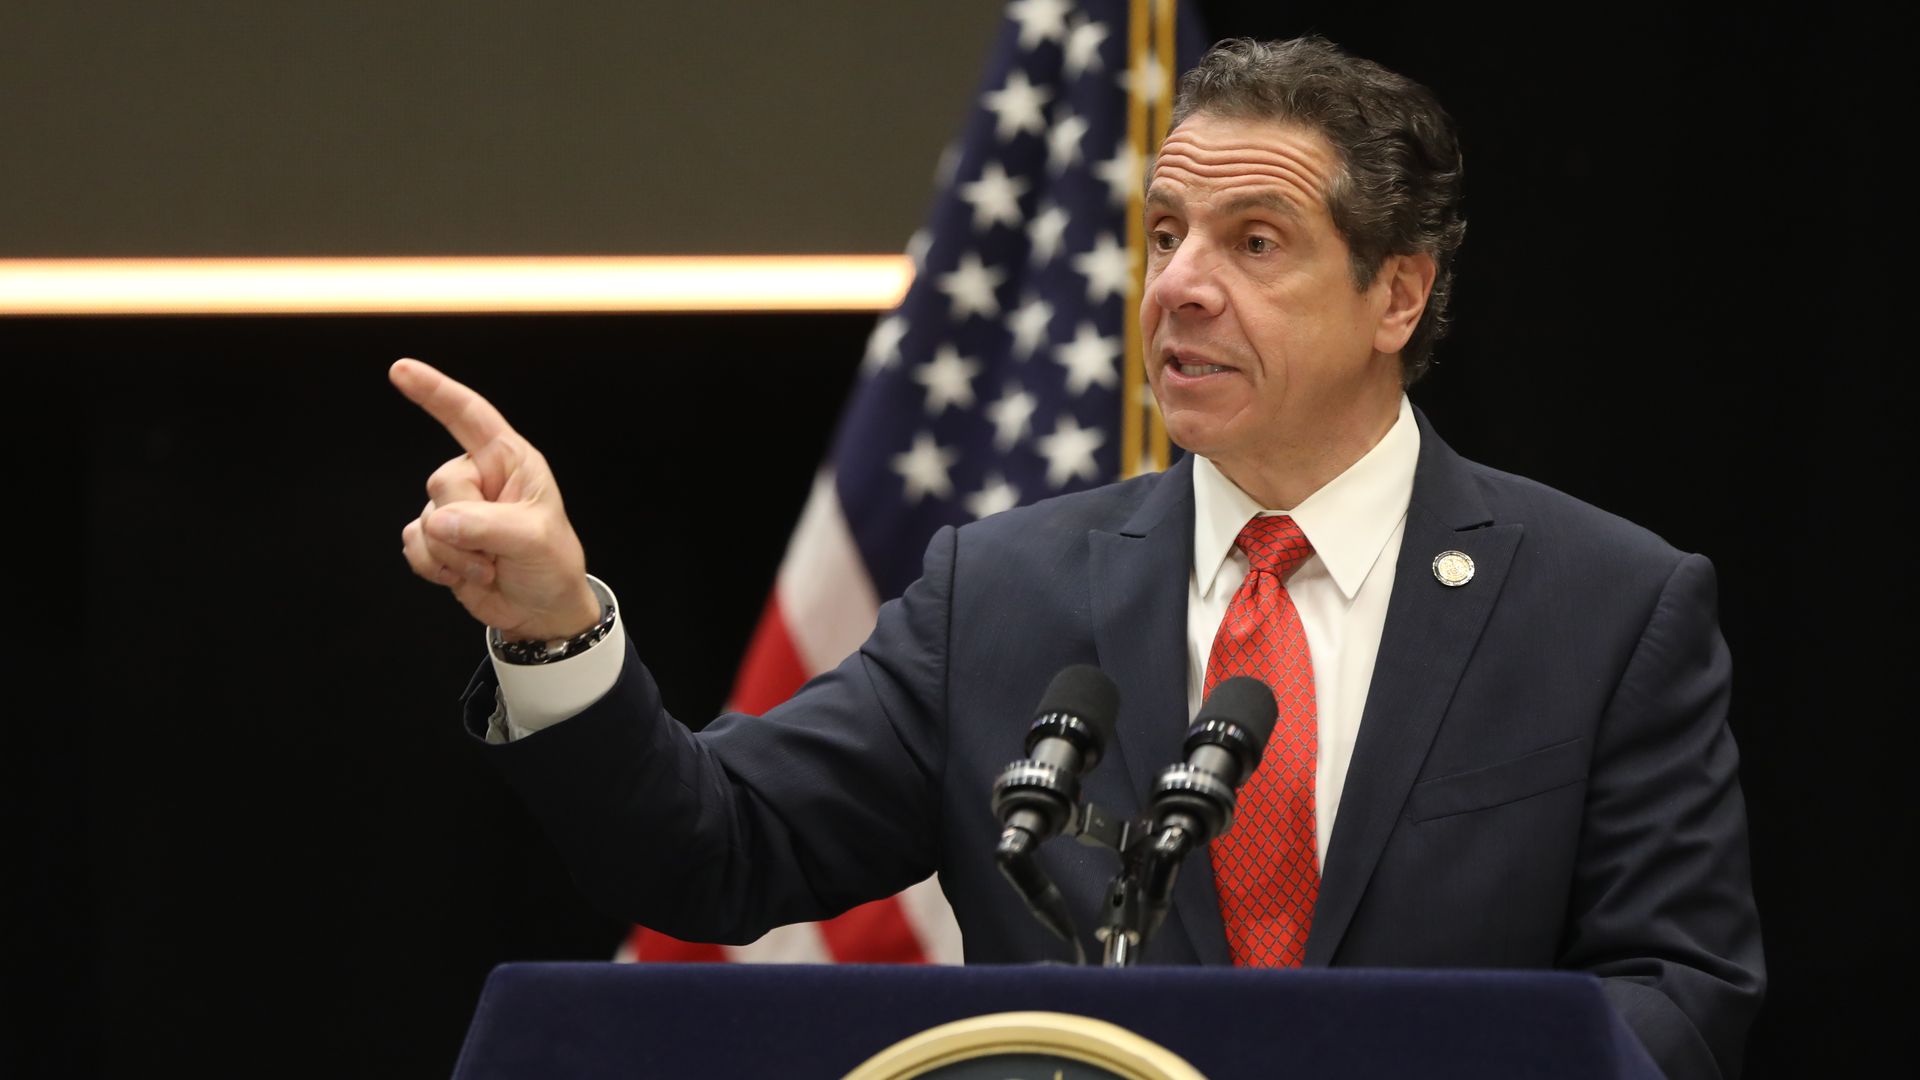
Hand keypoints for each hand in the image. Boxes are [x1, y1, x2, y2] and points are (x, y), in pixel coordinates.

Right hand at [392, 358, 601, 641]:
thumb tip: (438, 522)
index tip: (401, 370)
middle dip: (466, 526)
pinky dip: (434, 567)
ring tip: (489, 565)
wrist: (540, 611)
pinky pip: (413, 544)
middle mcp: (479, 478)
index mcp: (510, 461)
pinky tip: (462, 576)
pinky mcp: (438, 539)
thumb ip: (487, 526)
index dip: (435, 391)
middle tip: (499, 550)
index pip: (469, 416)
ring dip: (455, 555)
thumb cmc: (551, 565)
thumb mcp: (534, 540)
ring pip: (426, 521)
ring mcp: (456, 509)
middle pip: (441, 483)